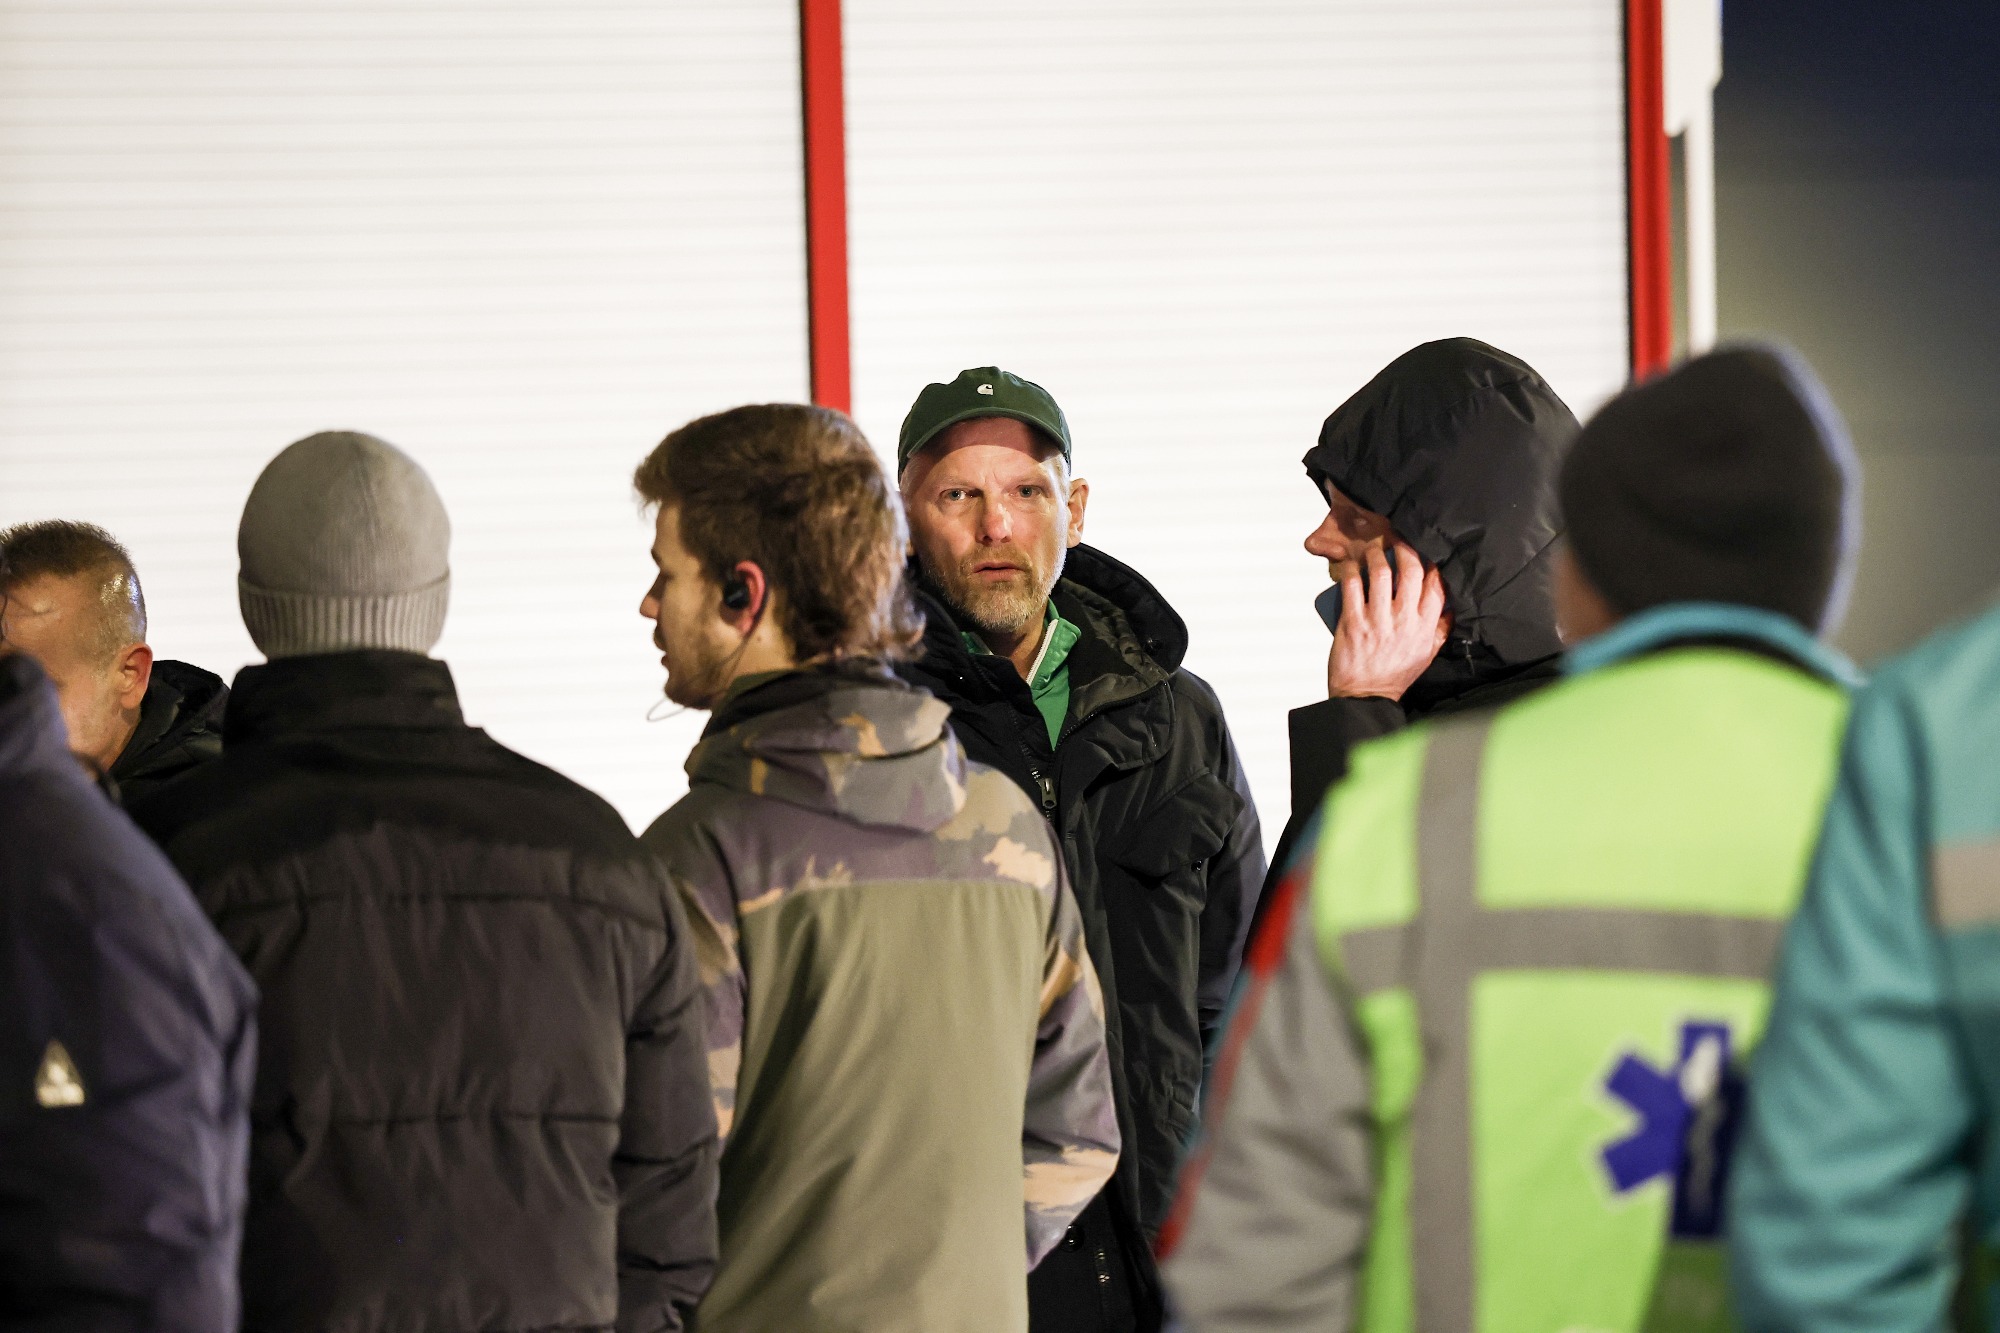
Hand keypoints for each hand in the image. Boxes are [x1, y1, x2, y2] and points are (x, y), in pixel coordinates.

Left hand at [1327, 543, 1449, 700]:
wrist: (1366, 696)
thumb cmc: (1395, 675)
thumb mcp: (1427, 654)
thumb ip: (1441, 629)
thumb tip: (1451, 607)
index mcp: (1425, 627)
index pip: (1436, 585)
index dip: (1432, 563)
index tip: (1425, 551)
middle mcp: (1404, 620)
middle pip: (1410, 571)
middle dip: (1405, 549)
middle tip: (1398, 540)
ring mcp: (1377, 620)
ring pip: (1380, 573)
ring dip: (1376, 554)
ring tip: (1373, 548)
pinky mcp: (1352, 622)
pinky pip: (1352, 587)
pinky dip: (1351, 570)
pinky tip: (1352, 564)